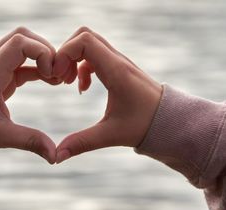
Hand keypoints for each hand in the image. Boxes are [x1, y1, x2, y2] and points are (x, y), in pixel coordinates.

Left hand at [0, 27, 59, 163]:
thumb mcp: (0, 137)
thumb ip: (30, 141)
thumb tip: (56, 156)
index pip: (19, 42)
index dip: (42, 52)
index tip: (52, 75)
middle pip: (21, 36)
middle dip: (45, 49)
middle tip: (58, 72)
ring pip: (20, 46)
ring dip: (40, 57)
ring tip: (57, 78)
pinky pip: (18, 63)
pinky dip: (35, 67)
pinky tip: (48, 81)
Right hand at [53, 27, 162, 163]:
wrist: (169, 121)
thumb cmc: (143, 125)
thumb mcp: (110, 135)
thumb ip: (81, 143)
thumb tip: (56, 157)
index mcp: (115, 70)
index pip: (84, 41)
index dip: (64, 53)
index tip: (58, 77)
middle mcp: (117, 60)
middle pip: (84, 35)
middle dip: (66, 53)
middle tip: (61, 78)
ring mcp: (119, 62)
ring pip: (89, 43)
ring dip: (74, 59)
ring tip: (69, 83)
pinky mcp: (119, 68)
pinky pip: (95, 54)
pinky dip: (83, 65)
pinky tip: (83, 88)